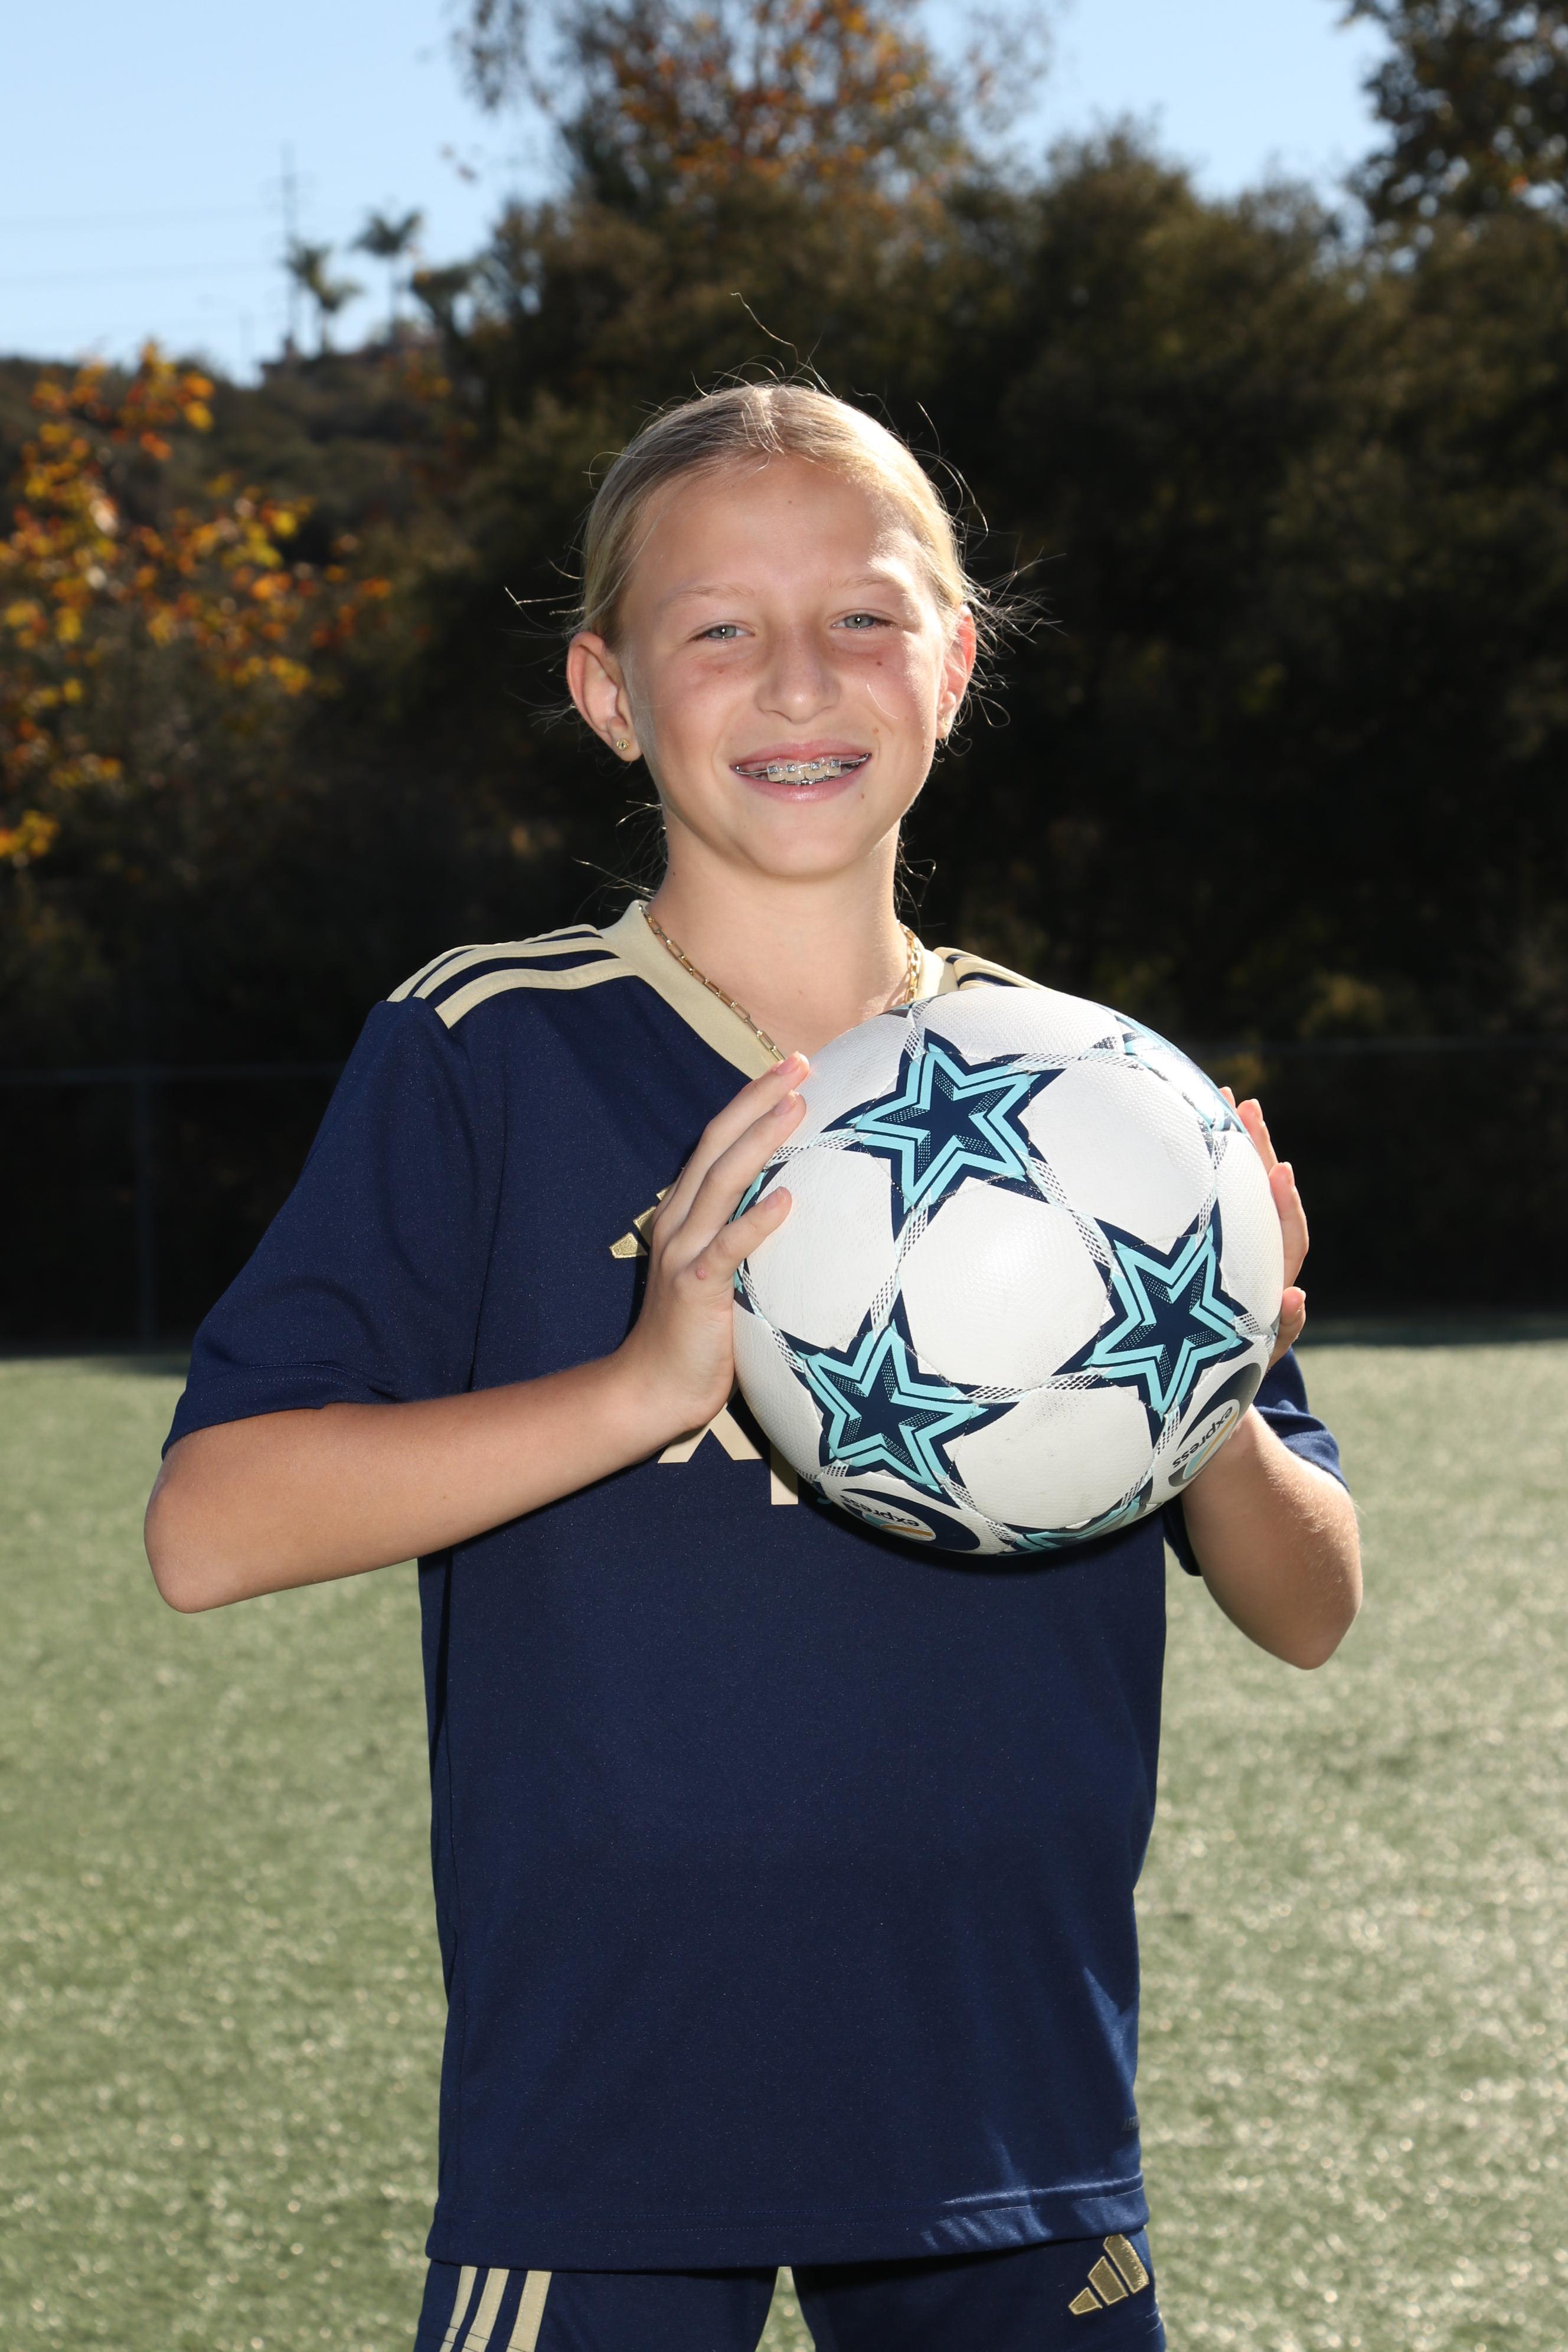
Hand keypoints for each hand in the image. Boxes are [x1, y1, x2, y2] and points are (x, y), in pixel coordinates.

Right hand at [614, 1053, 806, 1439]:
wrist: (651, 1390)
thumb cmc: (699, 1333)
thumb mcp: (723, 1271)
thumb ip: (745, 1236)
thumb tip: (797, 1206)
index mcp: (686, 1213)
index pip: (719, 1142)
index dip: (751, 1101)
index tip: (792, 1068)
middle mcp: (681, 1221)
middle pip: (719, 1145)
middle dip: (758, 1100)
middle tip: (801, 1064)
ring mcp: (685, 1253)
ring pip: (722, 1182)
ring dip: (760, 1140)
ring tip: (796, 1105)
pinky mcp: (695, 1289)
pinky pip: (728, 1249)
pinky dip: (756, 1221)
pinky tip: (786, 1200)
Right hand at [1223, 1089, 1307, 1362]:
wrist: (1206, 1397)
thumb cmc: (1229, 1379)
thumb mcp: (1257, 1360)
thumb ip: (1281, 1329)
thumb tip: (1300, 1296)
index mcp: (1271, 1285)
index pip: (1287, 1239)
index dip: (1286, 1206)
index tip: (1282, 1169)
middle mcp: (1257, 1263)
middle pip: (1265, 1201)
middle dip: (1258, 1152)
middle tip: (1244, 1104)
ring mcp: (1232, 1255)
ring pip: (1241, 1197)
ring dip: (1237, 1151)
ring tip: (1223, 1101)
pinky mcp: (1205, 1254)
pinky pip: (1213, 1204)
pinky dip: (1209, 1169)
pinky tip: (1197, 1132)